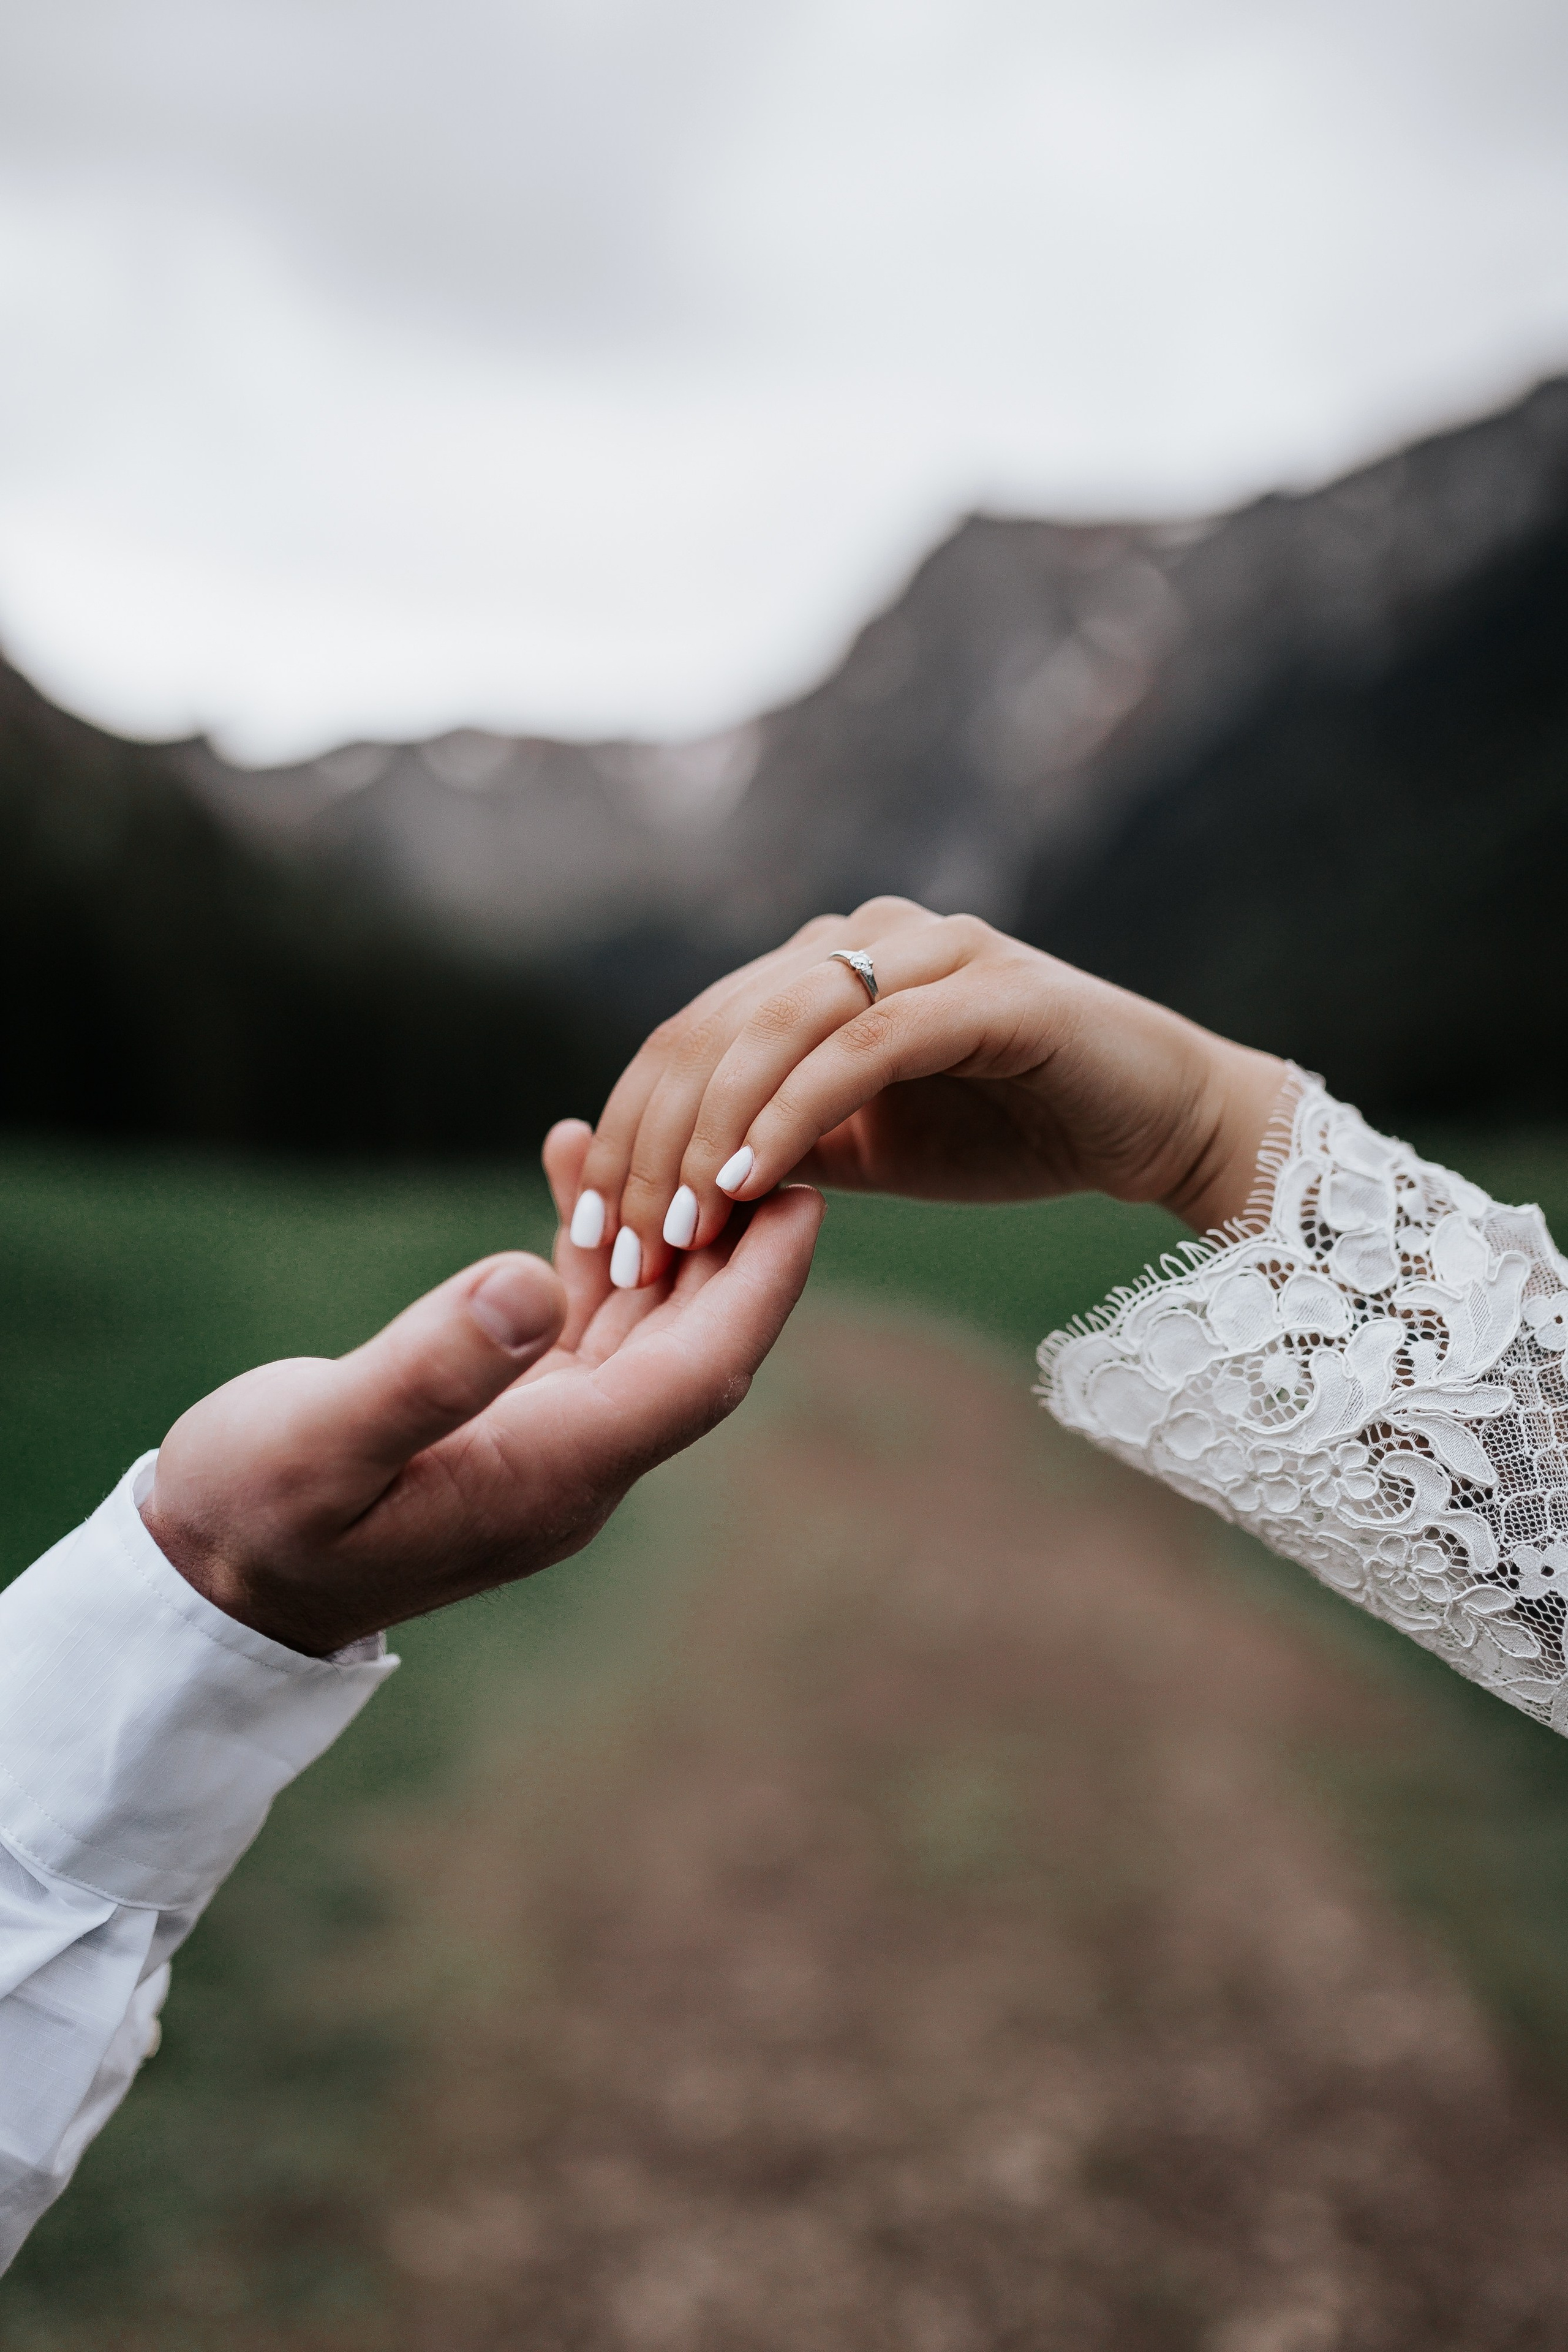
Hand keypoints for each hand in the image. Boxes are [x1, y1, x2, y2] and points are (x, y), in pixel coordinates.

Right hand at [142, 1128, 822, 1655]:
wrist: (212, 1585)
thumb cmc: (253, 1518)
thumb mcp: (318, 1443)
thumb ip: (425, 1372)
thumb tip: (531, 1283)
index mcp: (550, 1474)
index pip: (694, 1375)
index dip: (758, 1290)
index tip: (806, 1199)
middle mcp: (571, 1464)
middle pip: (690, 1345)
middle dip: (737, 1247)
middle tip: (774, 1136)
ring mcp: (544, 1444)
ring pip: (638, 1327)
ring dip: (661, 1232)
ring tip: (671, 1124)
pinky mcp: (507, 1421)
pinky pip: (575, 1325)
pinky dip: (583, 1248)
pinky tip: (570, 1169)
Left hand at [566, 899, 1286, 1289]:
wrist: (1159, 1125)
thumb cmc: (1014, 1131)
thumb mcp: (869, 1147)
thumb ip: (784, 1140)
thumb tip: (681, 1184)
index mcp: (826, 960)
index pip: (692, 1032)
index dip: (630, 1127)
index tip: (598, 1225)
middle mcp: (868, 934)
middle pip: (715, 1024)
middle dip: (653, 1141)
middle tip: (624, 1241)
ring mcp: (932, 951)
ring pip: (778, 1024)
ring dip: (714, 1132)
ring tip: (682, 1225)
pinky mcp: (991, 992)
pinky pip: (864, 1046)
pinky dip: (797, 1112)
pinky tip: (753, 1182)